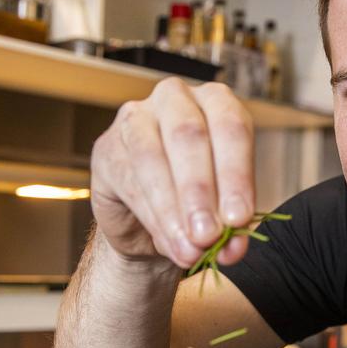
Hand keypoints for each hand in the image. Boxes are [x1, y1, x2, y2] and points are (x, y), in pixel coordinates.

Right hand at [89, 78, 254, 267]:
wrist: (151, 221)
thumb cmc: (196, 201)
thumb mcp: (222, 211)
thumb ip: (229, 224)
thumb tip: (233, 247)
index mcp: (216, 102)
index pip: (231, 128)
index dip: (236, 176)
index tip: (239, 219)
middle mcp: (175, 99)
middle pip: (189, 136)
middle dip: (201, 191)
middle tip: (209, 235)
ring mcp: (135, 118)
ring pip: (152, 157)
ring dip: (172, 209)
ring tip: (189, 248)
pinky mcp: (106, 147)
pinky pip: (127, 179)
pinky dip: (151, 217)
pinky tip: (169, 242)